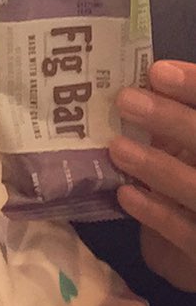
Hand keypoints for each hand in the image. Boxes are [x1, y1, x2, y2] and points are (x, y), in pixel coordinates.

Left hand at [109, 60, 195, 292]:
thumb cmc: (188, 176)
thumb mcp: (185, 143)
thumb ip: (174, 121)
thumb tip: (134, 86)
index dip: (194, 86)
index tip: (158, 71)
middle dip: (172, 120)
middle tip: (126, 100)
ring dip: (157, 167)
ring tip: (117, 148)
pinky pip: (186, 234)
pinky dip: (155, 213)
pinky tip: (125, 194)